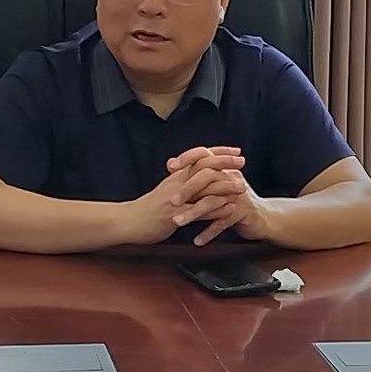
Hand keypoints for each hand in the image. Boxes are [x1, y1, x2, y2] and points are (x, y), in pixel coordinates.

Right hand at [123, 148, 245, 244]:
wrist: (128, 221)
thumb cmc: (146, 208)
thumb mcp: (165, 189)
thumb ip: (179, 181)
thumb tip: (193, 175)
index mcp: (175, 175)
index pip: (200, 156)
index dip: (219, 151)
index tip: (235, 150)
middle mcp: (177, 183)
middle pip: (204, 165)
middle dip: (226, 161)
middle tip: (242, 160)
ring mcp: (176, 198)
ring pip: (205, 187)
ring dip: (225, 185)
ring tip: (241, 186)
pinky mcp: (175, 215)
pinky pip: (199, 211)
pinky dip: (217, 209)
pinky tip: (229, 210)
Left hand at [165, 147, 269, 245]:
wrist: (262, 218)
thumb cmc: (234, 201)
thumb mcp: (216, 185)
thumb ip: (195, 175)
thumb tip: (169, 163)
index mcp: (223, 168)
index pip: (204, 155)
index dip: (187, 158)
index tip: (170, 167)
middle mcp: (231, 178)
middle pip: (207, 177)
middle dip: (187, 189)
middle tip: (172, 202)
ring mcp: (238, 195)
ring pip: (212, 202)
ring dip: (193, 214)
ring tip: (178, 222)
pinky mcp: (243, 212)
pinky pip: (223, 222)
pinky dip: (209, 232)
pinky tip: (198, 240)